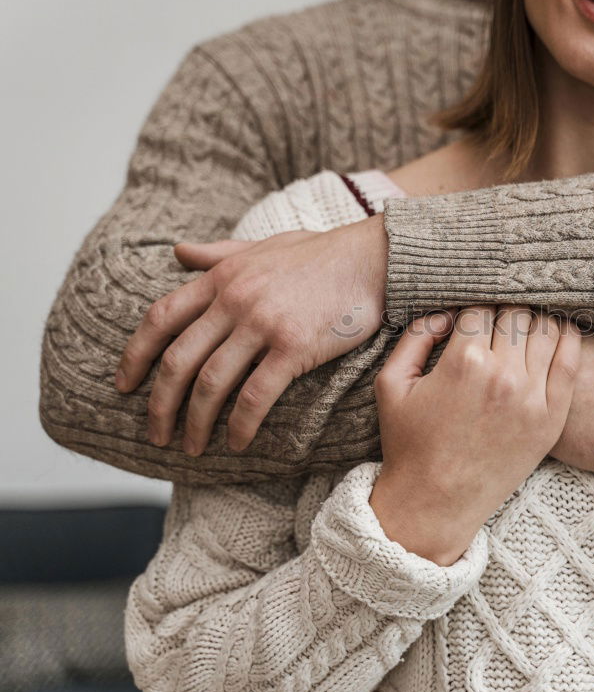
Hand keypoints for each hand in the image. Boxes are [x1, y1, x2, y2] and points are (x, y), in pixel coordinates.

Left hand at [115, 215, 388, 453]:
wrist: (372, 258)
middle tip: (155, 433)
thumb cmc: (321, 253)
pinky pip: (255, 396)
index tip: (124, 385)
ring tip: (191, 447)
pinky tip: (236, 443)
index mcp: (222, 277)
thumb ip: (218, 252)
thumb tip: (178, 250)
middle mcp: (234, 301)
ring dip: (194, 423)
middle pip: (178, 360)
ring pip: (211, 384)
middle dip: (159, 404)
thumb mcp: (262, 245)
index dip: (135, 355)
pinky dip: (240, 426)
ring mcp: (262, 325)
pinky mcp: (293, 348)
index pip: (160, 318)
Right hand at [369, 306, 580, 565]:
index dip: (474, 309)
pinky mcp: (552, 418)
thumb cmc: (409, 445)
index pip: (480, 308)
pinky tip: (558, 332)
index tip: (472, 317)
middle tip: (495, 324)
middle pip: (515, 313)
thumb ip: (416, 335)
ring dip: (533, 322)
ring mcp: (532, 397)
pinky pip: (571, 361)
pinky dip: (567, 338)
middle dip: (502, 312)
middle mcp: (502, 375)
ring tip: (522, 329)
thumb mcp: (391, 383)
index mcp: (463, 362)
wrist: (434, 504)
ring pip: (545, 330)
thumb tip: (447, 312)